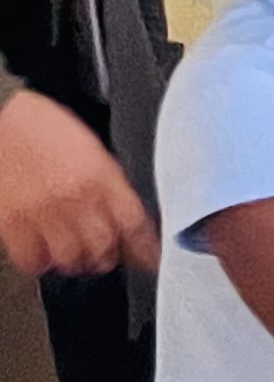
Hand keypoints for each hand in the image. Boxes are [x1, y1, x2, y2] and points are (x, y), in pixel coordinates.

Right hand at [0, 88, 157, 279]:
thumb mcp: (92, 148)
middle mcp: (73, 197)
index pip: (133, 223)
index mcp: (99, 175)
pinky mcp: (13, 222)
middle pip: (103, 246)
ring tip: (78, 257)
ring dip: (78, 262)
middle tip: (107, 255)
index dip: (147, 248)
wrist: (2, 119)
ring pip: (71, 259)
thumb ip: (109, 181)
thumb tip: (124, 212)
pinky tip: (46, 254)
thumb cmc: (44, 128)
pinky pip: (33, 259)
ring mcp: (42, 212)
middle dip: (109, 256)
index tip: (151, 260)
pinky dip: (42, 262)